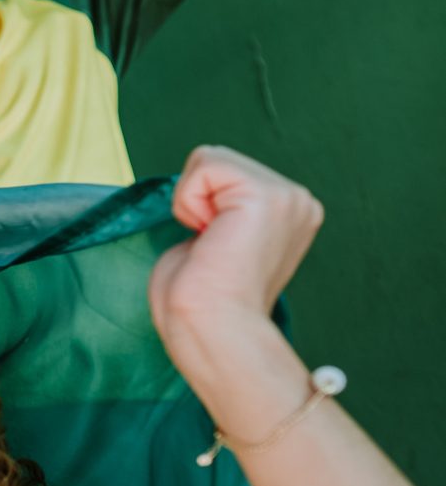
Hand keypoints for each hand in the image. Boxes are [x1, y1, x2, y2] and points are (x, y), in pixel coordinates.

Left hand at [149, 146, 322, 354]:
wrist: (210, 327)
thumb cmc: (200, 298)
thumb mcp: (215, 238)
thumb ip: (220, 210)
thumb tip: (207, 196)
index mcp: (288, 213)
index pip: (224, 173)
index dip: (200, 208)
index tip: (216, 251)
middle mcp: (297, 201)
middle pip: (216, 159)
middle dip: (195, 200)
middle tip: (211, 247)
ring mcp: (288, 197)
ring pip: (210, 158)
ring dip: (191, 202)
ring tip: (212, 243)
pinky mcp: (267, 195)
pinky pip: (205, 164)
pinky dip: (189, 199)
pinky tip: (209, 236)